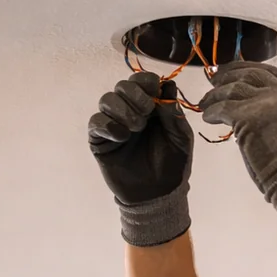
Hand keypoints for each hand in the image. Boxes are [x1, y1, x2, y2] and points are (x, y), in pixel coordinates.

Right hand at [88, 72, 193, 245]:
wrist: (158, 195)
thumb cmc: (173, 165)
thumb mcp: (181, 137)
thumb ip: (174, 112)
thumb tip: (168, 85)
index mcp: (151, 107)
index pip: (143, 81)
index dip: (147, 82)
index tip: (155, 93)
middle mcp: (130, 111)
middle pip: (123, 85)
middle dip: (135, 94)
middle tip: (147, 113)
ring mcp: (114, 124)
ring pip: (107, 99)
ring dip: (123, 109)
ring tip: (136, 128)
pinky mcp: (100, 139)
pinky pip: (96, 121)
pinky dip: (108, 124)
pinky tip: (122, 137)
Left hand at [199, 62, 276, 236]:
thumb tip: (258, 107)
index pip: (270, 72)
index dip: (248, 68)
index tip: (233, 71)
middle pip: (250, 74)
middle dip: (229, 75)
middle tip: (213, 80)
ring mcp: (267, 102)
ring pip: (234, 88)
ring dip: (215, 94)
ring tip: (206, 102)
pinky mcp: (249, 116)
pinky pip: (224, 108)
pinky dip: (212, 111)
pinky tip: (208, 116)